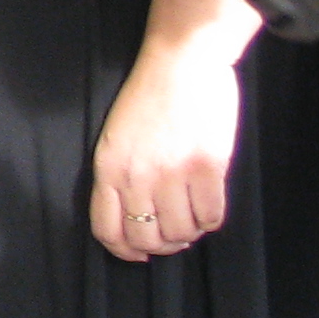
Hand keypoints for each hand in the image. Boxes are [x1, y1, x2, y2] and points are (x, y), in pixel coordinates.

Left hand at [89, 0, 255, 262]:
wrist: (180, 63)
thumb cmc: (148, 98)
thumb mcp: (117, 137)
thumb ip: (120, 175)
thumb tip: (134, 217)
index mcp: (107, 166)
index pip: (106, 228)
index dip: (123, 251)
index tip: (139, 254)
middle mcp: (136, 174)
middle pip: (146, 238)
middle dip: (161, 245)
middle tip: (173, 235)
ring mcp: (172, 172)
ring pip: (181, 232)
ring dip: (189, 233)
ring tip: (191, 218)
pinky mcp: (207, 167)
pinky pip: (212, 216)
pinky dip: (211, 220)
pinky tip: (208, 206)